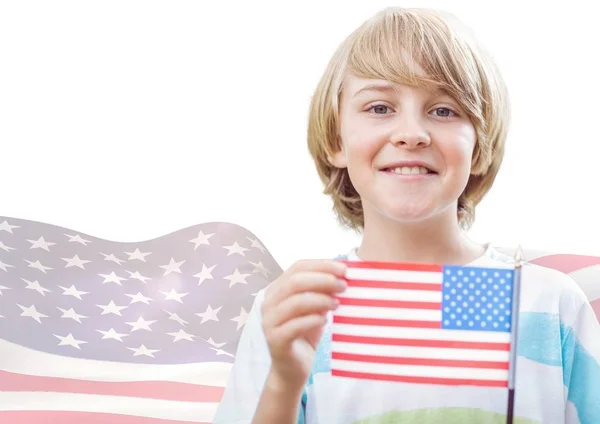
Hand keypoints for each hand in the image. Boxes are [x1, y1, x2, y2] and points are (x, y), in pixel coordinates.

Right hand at [261, 259, 346, 391]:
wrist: (292, 369)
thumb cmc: (305, 333)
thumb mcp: (316, 308)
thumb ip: (323, 292)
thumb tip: (342, 275)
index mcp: (277, 289)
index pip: (298, 266)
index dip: (321, 265)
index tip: (344, 268)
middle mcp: (269, 302)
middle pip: (295, 281)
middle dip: (323, 280)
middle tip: (344, 286)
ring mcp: (269, 321)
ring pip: (295, 302)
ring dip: (321, 300)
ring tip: (337, 304)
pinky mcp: (275, 340)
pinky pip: (295, 325)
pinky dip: (313, 319)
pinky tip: (325, 320)